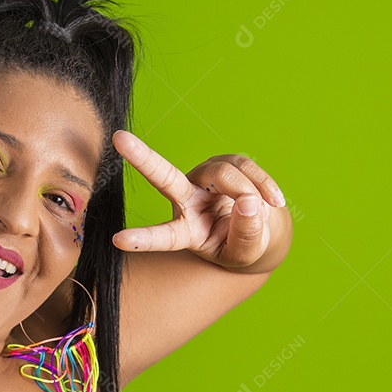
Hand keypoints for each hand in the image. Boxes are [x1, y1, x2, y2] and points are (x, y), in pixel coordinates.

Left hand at [111, 130, 285, 268]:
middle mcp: (186, 200)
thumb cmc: (243, 246)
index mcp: (185, 231)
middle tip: (118, 138)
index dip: (142, 239)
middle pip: (163, 177)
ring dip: (250, 192)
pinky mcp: (225, 163)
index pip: (162, 236)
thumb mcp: (245, 253)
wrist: (260, 230)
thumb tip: (247, 203)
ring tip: (266, 209)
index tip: (117, 240)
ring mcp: (204, 178)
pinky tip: (274, 200)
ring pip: (225, 174)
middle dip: (142, 157)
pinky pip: (246, 168)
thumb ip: (246, 236)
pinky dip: (264, 185)